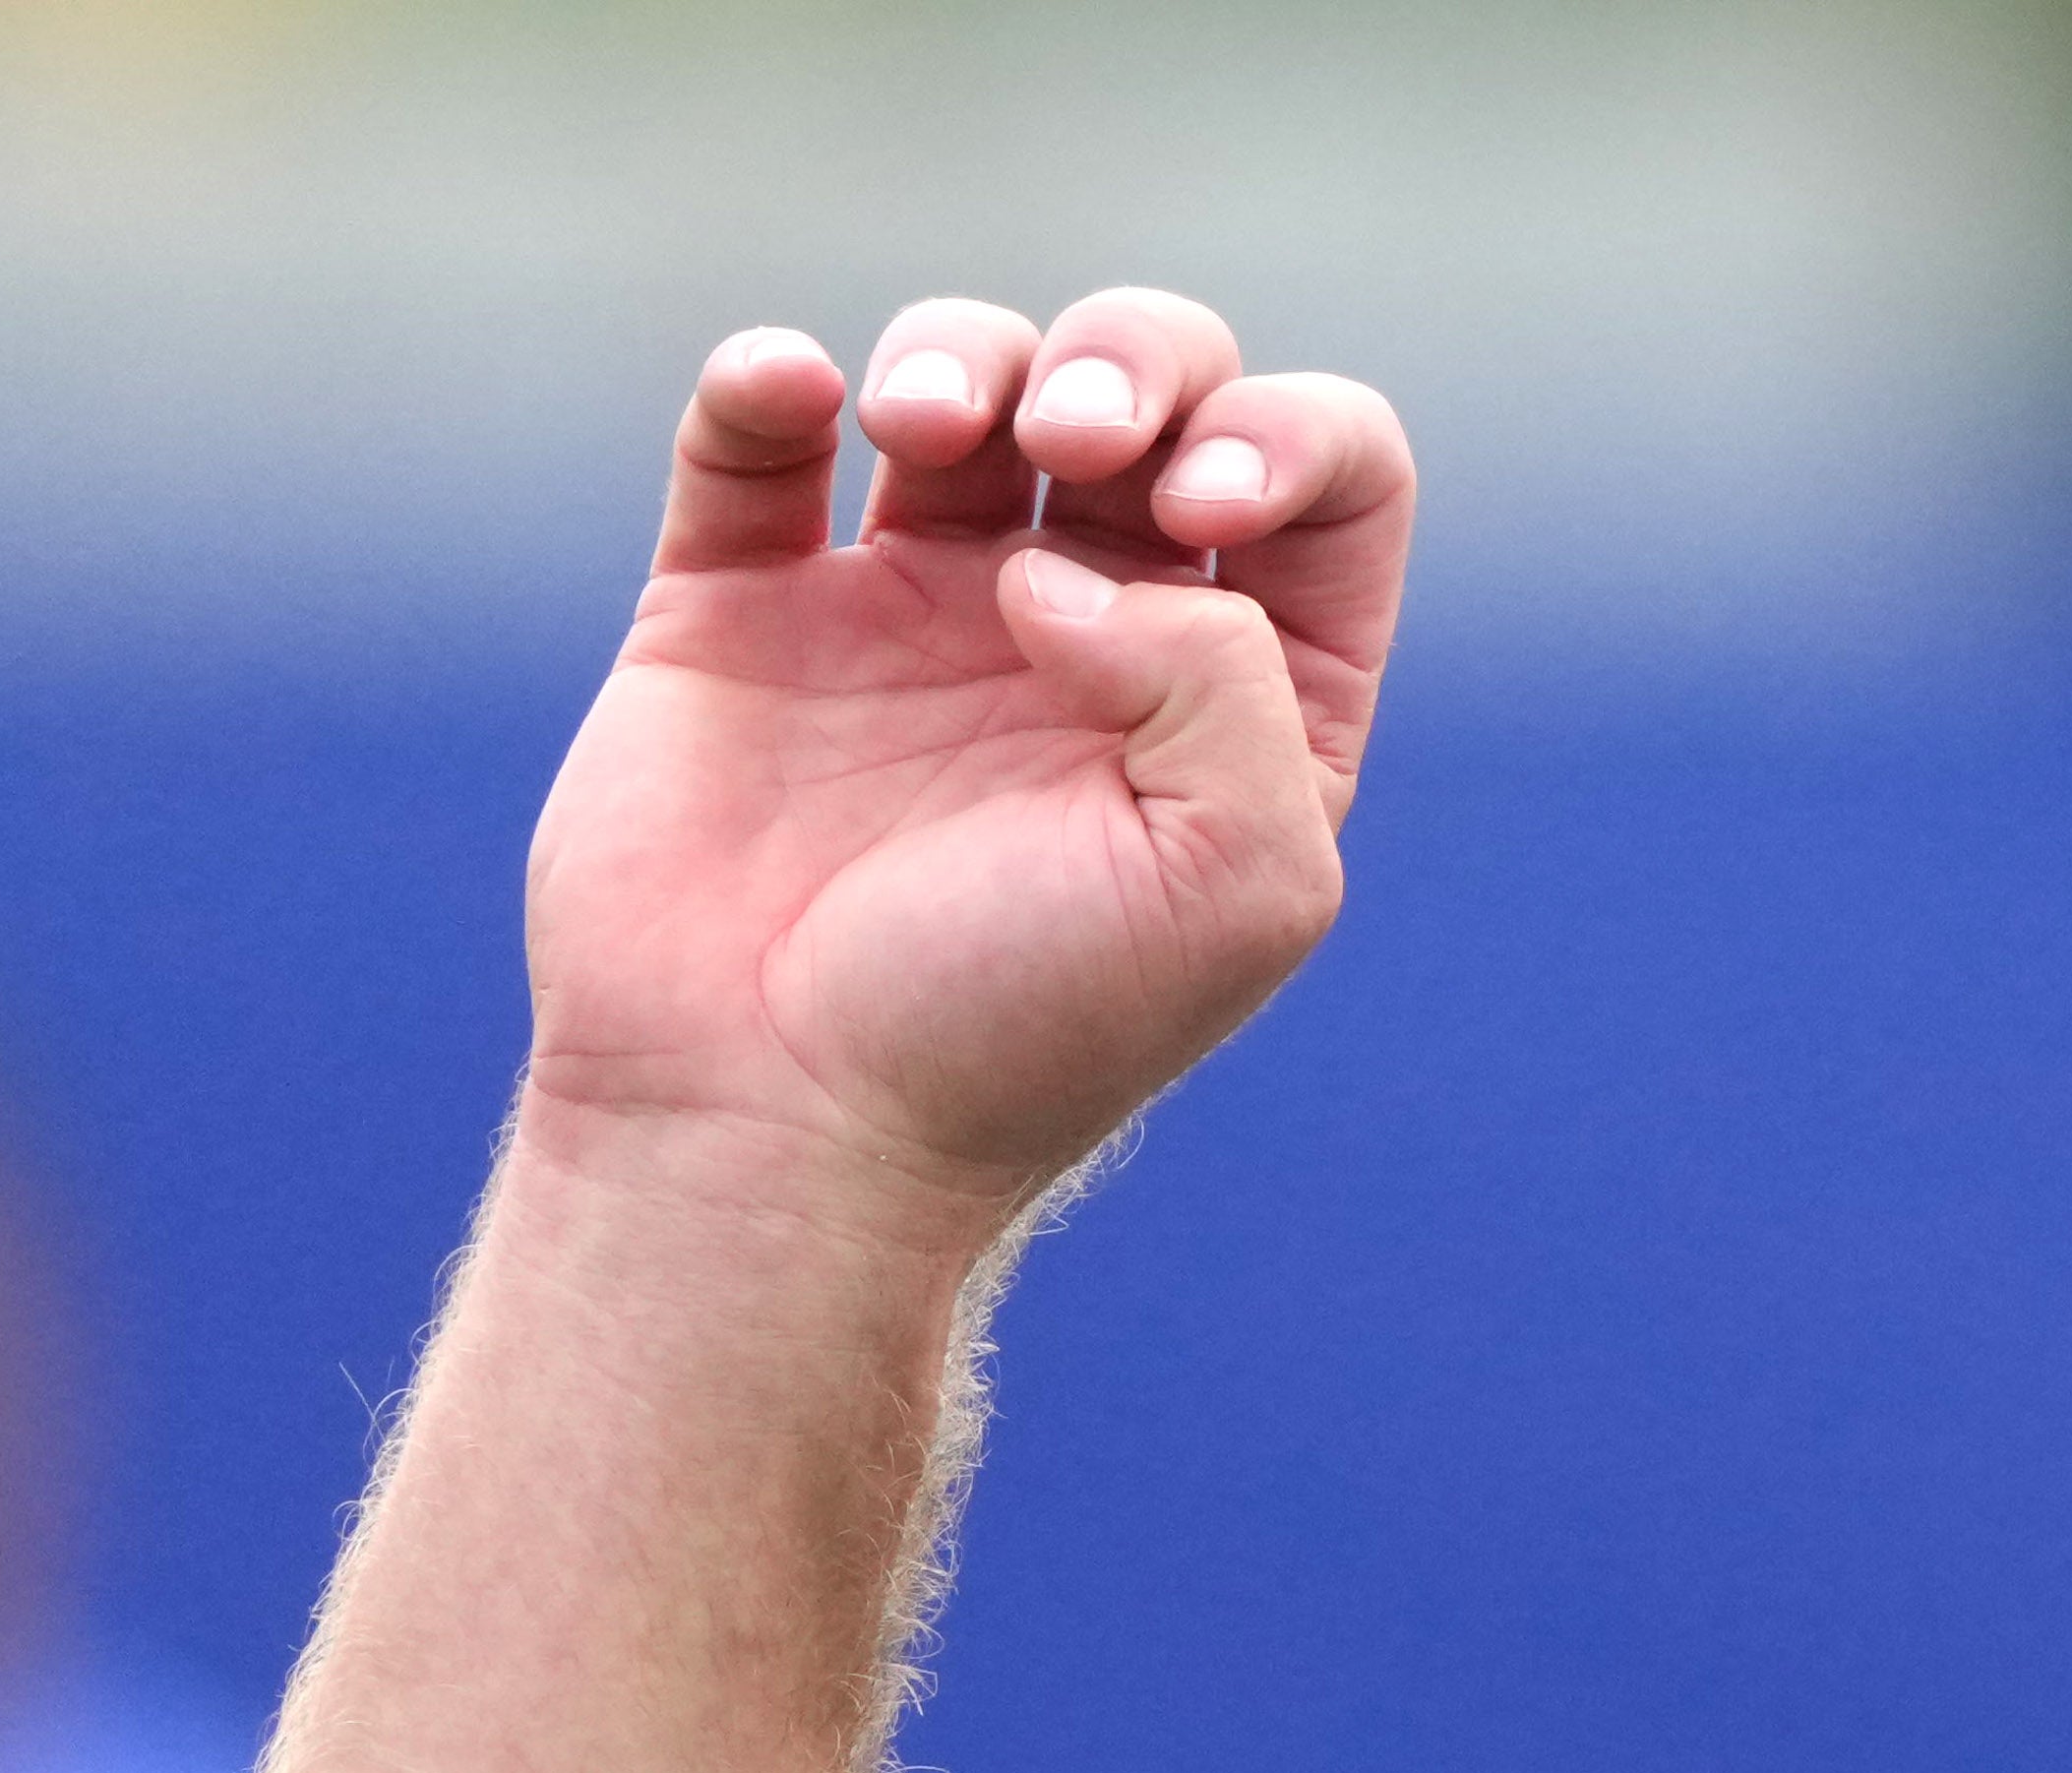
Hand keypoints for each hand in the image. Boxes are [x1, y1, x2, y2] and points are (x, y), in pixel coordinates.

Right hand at [518, 291, 1415, 1247]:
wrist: (778, 1121)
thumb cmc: (1023, 1030)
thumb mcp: (1239, 881)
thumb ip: (1230, 681)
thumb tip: (1065, 565)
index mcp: (1247, 705)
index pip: (1331, 481)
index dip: (1288, 436)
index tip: (1202, 506)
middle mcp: (1094, 636)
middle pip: (1156, 389)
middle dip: (1131, 359)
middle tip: (1077, 447)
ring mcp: (909, 611)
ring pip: (968, 376)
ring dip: (963, 352)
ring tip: (929, 429)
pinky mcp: (740, 612)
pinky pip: (755, 435)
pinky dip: (771, 377)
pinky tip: (797, 393)